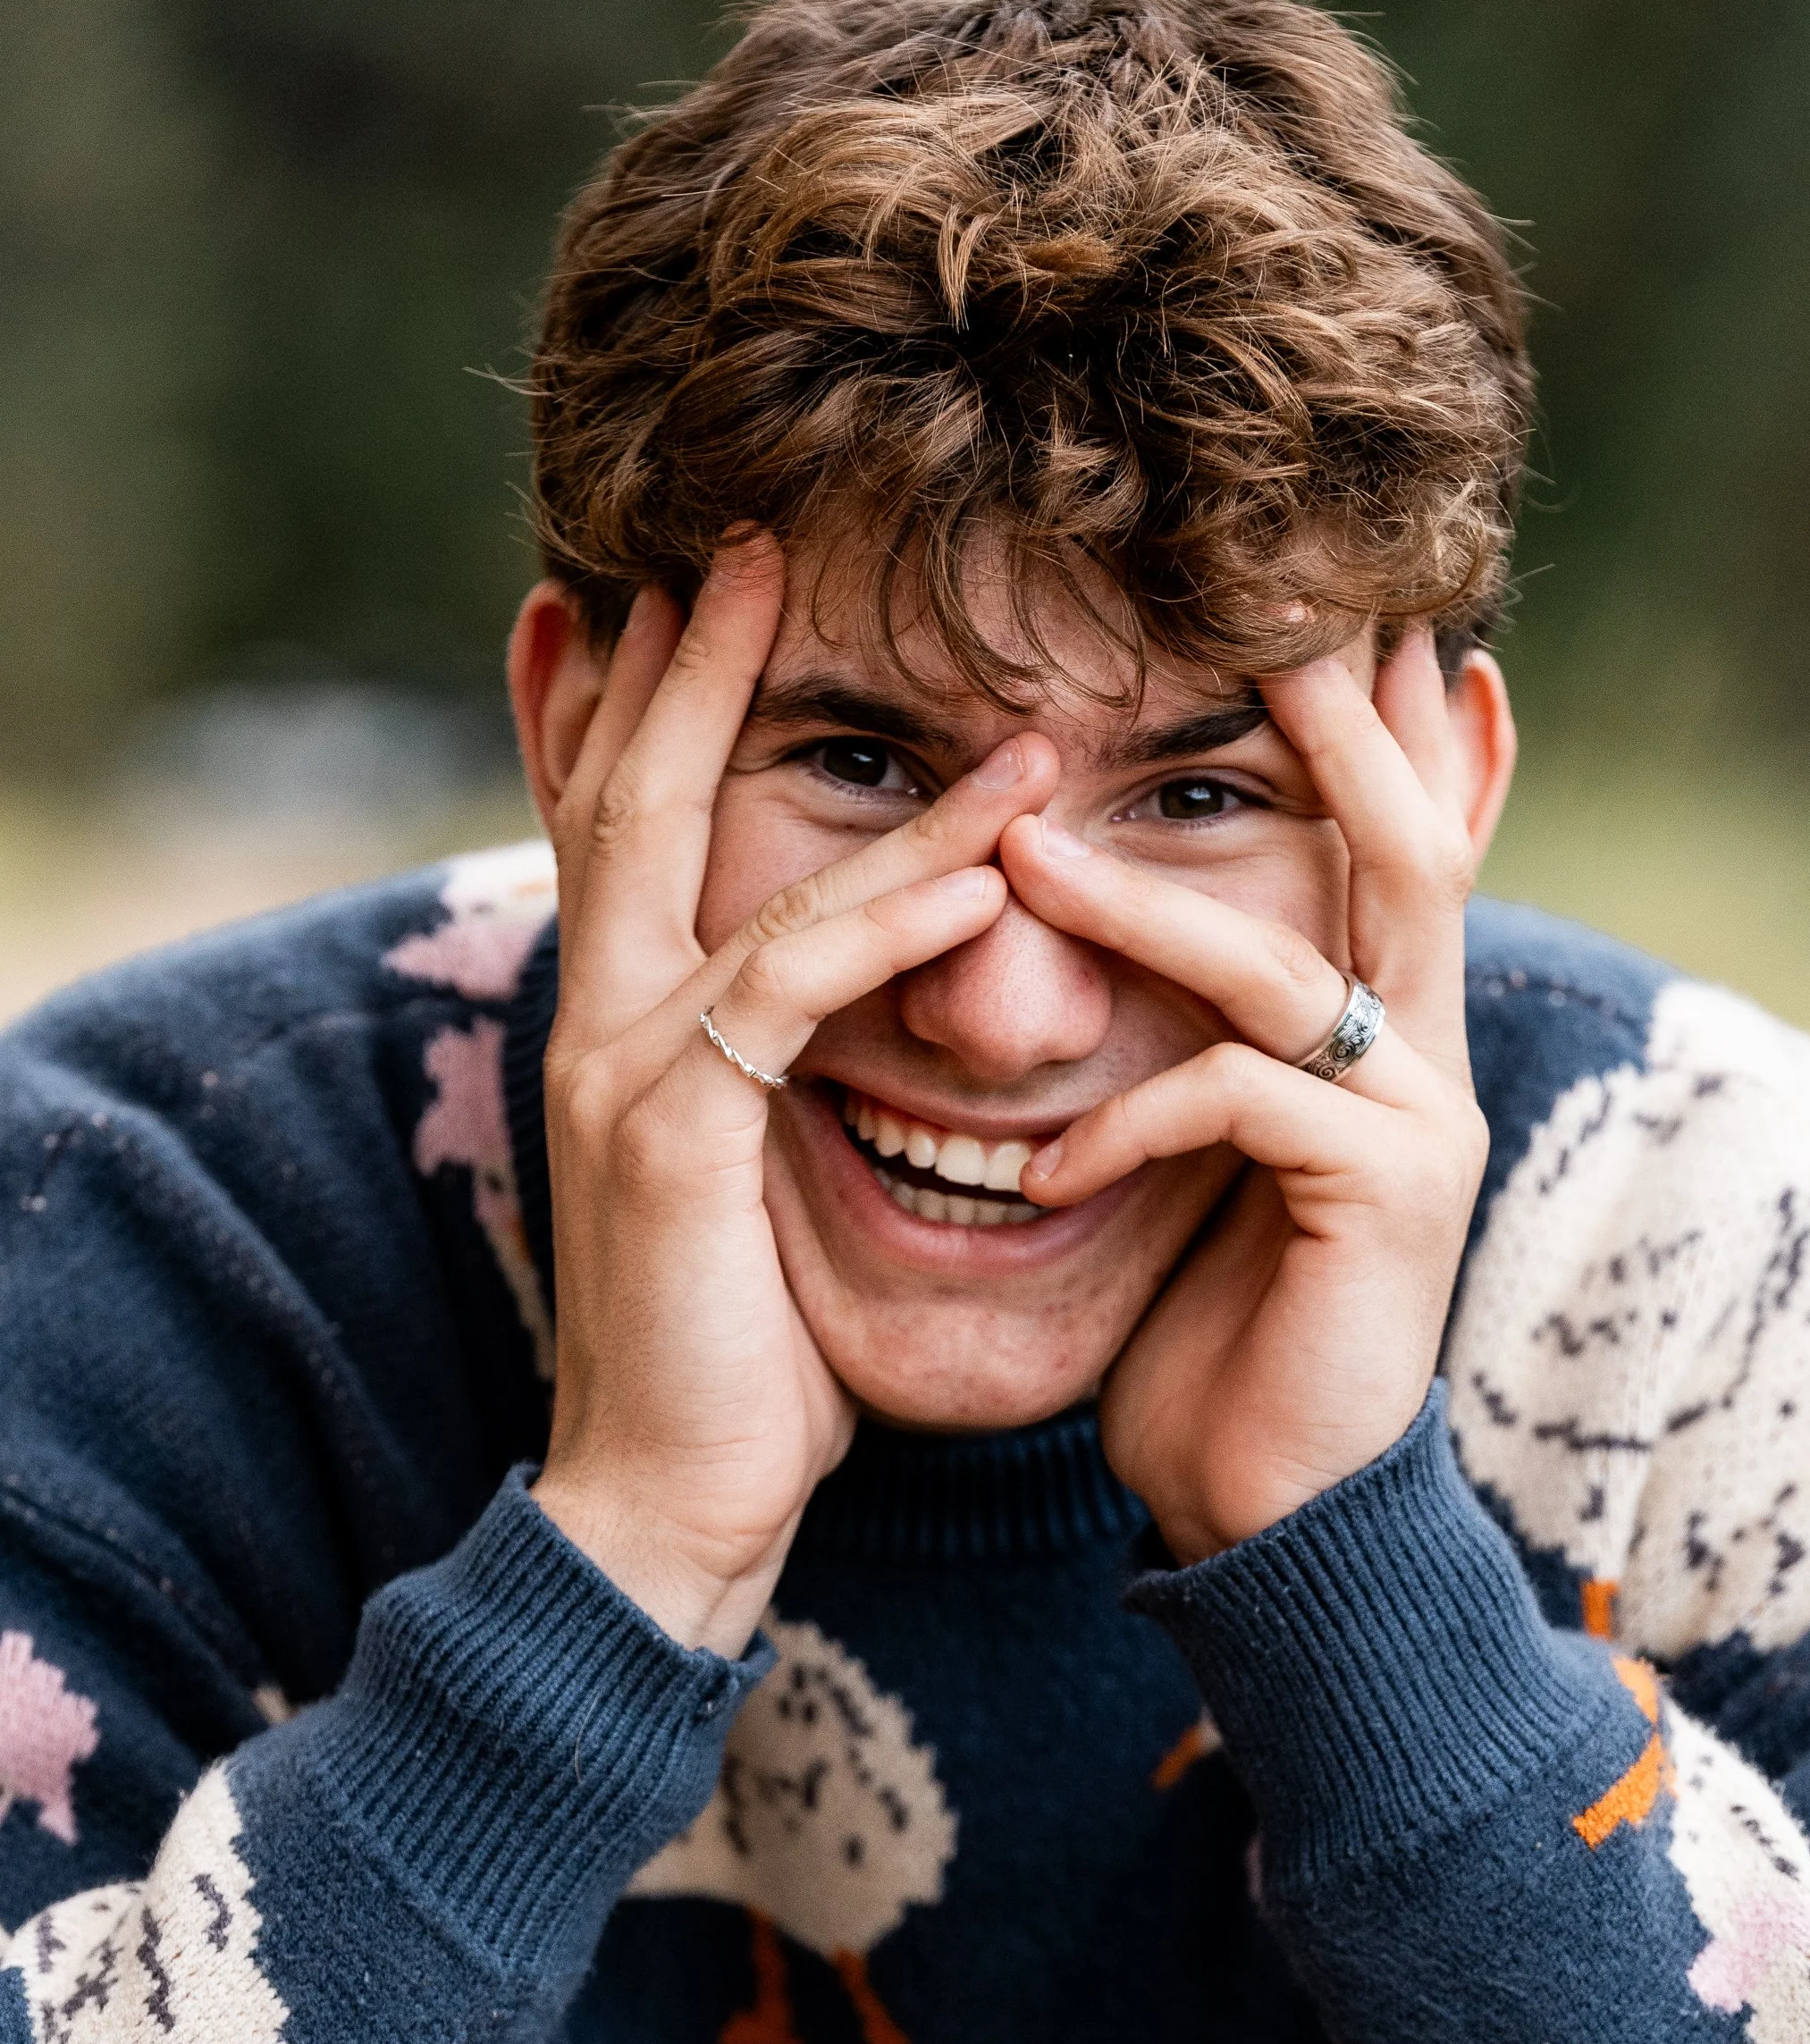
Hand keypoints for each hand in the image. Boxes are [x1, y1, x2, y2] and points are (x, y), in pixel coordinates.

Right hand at [531, 544, 1041, 1650]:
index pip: (615, 824)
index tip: (682, 587)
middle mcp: (597, 1021)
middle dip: (683, 658)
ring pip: (724, 864)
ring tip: (963, 698)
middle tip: (745, 535)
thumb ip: (778, 1078)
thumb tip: (844, 1019)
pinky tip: (979, 865)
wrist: (665, 1507)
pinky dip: (889, 917)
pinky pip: (796, 990)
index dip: (634, 700)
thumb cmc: (738, 1358)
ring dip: (847, 770)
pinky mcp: (675, 1134)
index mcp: (617, 1027)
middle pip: (630, 790)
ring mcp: (622, 1069)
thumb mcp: (753, 1184)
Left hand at [1007, 634, 1490, 1563]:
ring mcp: (1419, 1129)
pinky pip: (1244, 1099)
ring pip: (1287, 964)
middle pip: (1408, 848)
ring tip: (1021, 855)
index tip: (1339, 612)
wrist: (1269, 1515)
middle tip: (1260, 622)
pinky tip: (1042, 1171)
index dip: (1384, 732)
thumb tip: (1108, 933)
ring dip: (1145, 908)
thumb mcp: (1202, 1169)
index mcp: (1386, 1044)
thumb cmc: (1217, 1341)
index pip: (1403, 849)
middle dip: (1337, 731)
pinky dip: (1129, 1117)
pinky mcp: (1385, 1201)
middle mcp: (1427, 1064)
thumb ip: (1203, 1048)